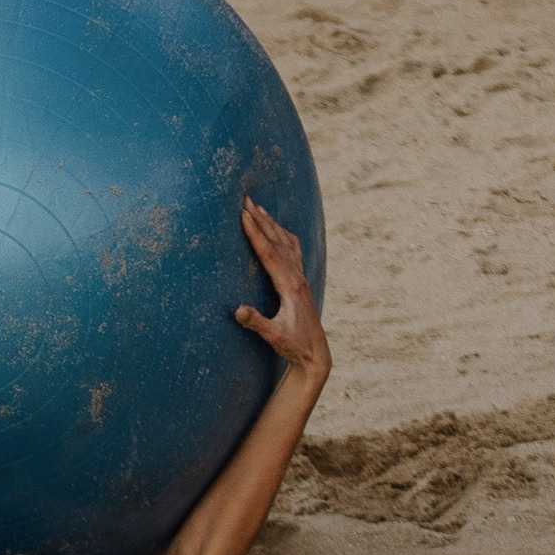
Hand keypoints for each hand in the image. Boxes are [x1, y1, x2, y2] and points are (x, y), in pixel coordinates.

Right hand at [235, 197, 329, 386]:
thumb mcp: (274, 336)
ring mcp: (301, 278)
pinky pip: (294, 251)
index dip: (255, 233)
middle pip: (277, 241)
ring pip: (286, 243)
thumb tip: (238, 310)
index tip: (243, 215)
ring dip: (272, 224)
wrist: (316, 355)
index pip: (269, 253)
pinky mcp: (302, 283)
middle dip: (261, 219)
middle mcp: (297, 278)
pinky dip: (284, 236)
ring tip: (259, 207)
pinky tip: (279, 231)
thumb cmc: (294, 346)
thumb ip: (257, 323)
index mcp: (290, 286)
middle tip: (246, 199)